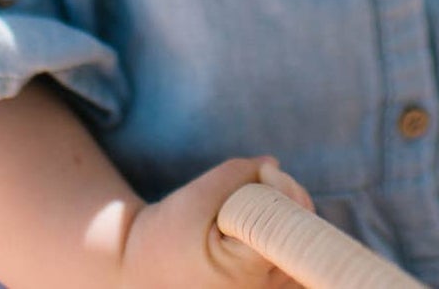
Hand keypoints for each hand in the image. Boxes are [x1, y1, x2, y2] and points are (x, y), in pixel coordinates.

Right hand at [120, 157, 313, 288]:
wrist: (136, 272)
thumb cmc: (165, 234)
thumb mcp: (200, 193)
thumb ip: (241, 173)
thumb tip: (275, 165)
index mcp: (245, 273)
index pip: (292, 224)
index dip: (283, 190)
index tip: (262, 176)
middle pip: (302, 241)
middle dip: (288, 205)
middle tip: (261, 187)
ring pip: (299, 258)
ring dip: (288, 227)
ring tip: (255, 211)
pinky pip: (287, 273)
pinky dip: (281, 247)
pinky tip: (260, 232)